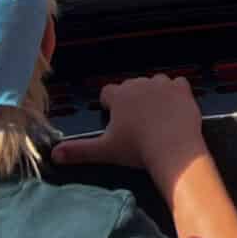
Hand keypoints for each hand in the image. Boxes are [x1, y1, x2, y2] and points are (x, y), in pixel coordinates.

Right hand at [51, 74, 205, 176]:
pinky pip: (178, 83)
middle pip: (131, 87)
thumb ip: (78, 150)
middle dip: (131, 100)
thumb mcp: (104, 151)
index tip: (114, 118)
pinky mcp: (182, 89)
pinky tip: (175, 106)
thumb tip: (54, 154)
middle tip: (135, 122)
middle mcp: (139, 84)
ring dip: (153, 94)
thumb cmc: (137, 148)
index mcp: (119, 96)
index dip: (110, 105)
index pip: (107, 92)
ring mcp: (162, 84)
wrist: (173, 147)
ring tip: (155, 115)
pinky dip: (176, 92)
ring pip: (154, 83)